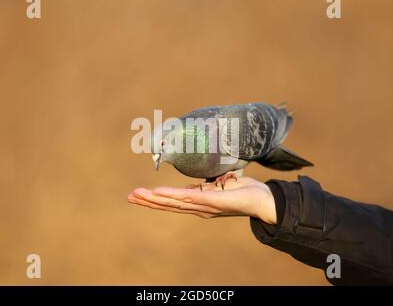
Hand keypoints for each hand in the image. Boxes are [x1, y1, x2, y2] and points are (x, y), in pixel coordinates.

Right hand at [127, 177, 276, 223]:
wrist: (262, 200)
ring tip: (140, 194)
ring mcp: (206, 206)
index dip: (154, 200)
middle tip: (130, 196)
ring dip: (156, 199)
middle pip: (169, 204)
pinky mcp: (215, 201)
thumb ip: (203, 188)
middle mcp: (199, 207)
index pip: (172, 202)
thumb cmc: (240, 192)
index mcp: (198, 203)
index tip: (137, 195)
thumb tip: (189, 186)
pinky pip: (193, 197)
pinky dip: (176, 195)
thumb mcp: (217, 188)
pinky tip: (162, 193)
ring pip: (176, 202)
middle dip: (148, 201)